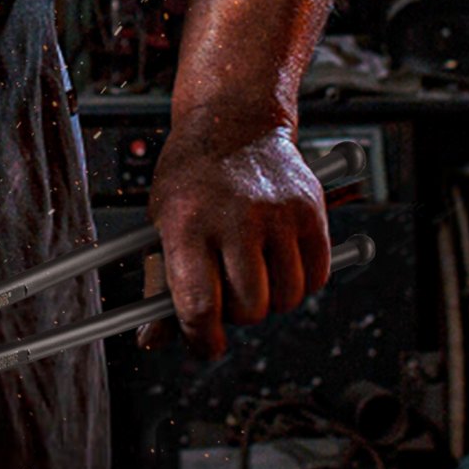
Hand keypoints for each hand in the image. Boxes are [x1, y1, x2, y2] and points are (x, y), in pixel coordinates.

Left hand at [141, 125, 330, 358]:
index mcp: (186, 226)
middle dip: (237, 316)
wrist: (234, 122)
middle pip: (249, 308)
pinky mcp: (311, 210)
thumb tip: (152, 341)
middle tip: (228, 298)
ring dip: (270, 301)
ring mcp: (277, 214)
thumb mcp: (161, 226)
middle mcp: (234, 219)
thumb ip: (160, 285)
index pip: (199, 304)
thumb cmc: (190, 181)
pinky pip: (316, 276)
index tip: (205, 345)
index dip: (202, 338)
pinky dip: (300, 282)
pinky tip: (278, 265)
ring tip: (252, 277)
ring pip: (286, 298)